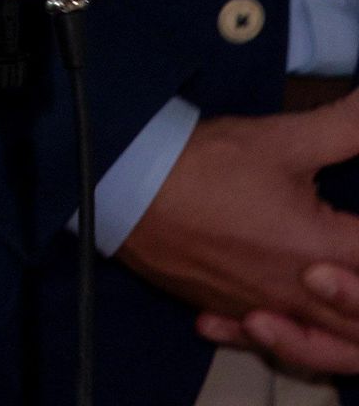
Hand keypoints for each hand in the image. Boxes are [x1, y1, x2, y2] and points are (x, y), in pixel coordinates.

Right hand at [117, 100, 358, 378]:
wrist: (132, 191)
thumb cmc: (210, 164)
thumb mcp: (282, 139)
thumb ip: (344, 126)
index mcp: (326, 249)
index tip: (352, 220)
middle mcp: (304, 296)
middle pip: (358, 316)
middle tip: (346, 253)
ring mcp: (268, 312)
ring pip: (325, 342)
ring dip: (339, 323)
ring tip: (330, 289)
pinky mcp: (234, 313)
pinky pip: (275, 342)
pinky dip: (290, 337)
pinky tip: (280, 315)